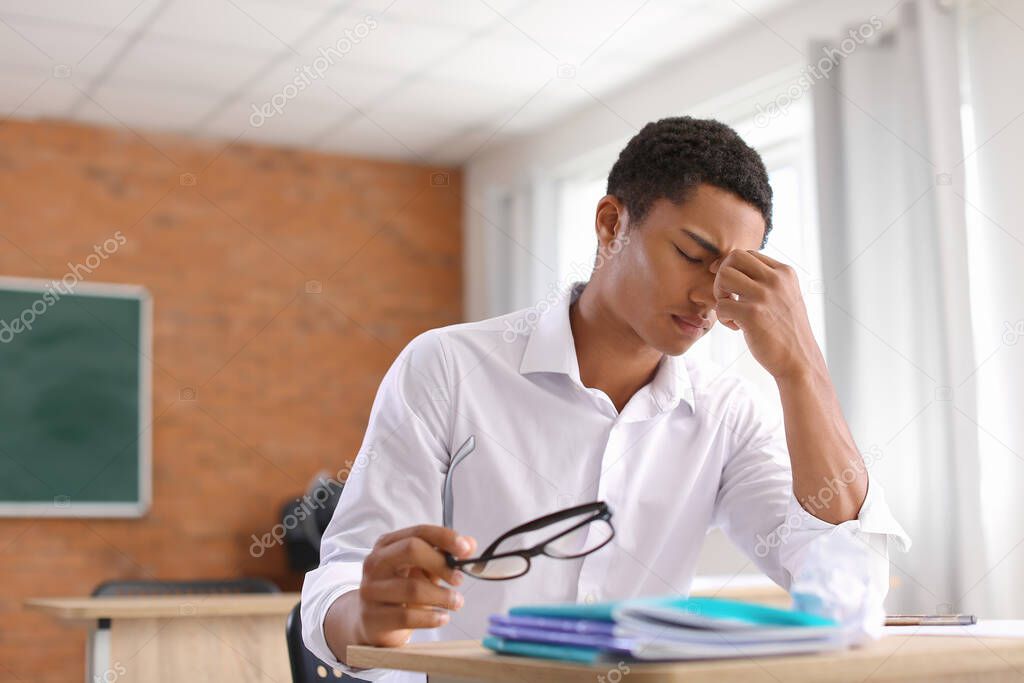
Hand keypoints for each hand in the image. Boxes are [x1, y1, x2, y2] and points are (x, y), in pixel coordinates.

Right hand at [351, 525, 476, 648]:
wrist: (371, 623)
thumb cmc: (399, 591)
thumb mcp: (422, 570)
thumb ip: (444, 556)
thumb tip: (470, 544)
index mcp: (388, 544)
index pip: (419, 532)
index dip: (445, 537)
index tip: (466, 549)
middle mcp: (375, 562)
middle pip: (411, 550)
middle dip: (441, 564)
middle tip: (459, 579)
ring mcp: (371, 589)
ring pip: (412, 588)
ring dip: (442, 596)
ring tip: (457, 602)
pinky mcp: (372, 617)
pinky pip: (406, 616)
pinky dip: (430, 618)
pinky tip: (443, 618)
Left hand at [709, 250, 821, 380]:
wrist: (799, 361)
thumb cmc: (787, 330)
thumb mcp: (785, 296)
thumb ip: (766, 280)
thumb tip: (728, 266)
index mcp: (785, 272)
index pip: (748, 254)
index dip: (732, 268)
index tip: (730, 286)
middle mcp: (776, 279)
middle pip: (733, 258)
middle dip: (722, 275)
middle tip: (728, 296)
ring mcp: (764, 296)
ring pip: (723, 276)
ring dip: (720, 294)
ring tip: (731, 310)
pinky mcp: (752, 314)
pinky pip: (721, 305)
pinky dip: (723, 318)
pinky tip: (737, 328)